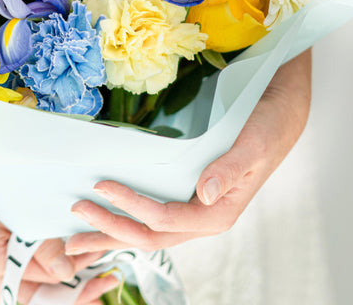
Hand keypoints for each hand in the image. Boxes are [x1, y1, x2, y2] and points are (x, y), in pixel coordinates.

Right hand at [0, 129, 118, 303]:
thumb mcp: (13, 205)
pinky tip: (62, 249)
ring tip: (89, 255)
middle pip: (36, 290)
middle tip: (103, 271)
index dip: (74, 279)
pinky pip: (18, 263)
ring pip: (29, 278)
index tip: (99, 267)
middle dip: (71, 283)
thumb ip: (38, 240)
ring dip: (58, 271)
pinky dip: (41, 260)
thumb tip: (66, 271)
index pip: (42, 285)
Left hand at [65, 48, 312, 254]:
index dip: (131, 206)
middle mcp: (205, 217)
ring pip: (149, 233)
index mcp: (218, 212)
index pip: (165, 219)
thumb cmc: (266, 127)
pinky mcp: (191, 199)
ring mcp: (197, 211)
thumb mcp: (252, 145)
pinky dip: (128, 222)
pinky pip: (155, 218)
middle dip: (110, 231)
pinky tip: (108, 220)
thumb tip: (203, 193)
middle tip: (74, 222)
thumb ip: (229, 170)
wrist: (278, 114)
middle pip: (151, 236)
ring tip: (78, 238)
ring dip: (113, 235)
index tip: (100, 185)